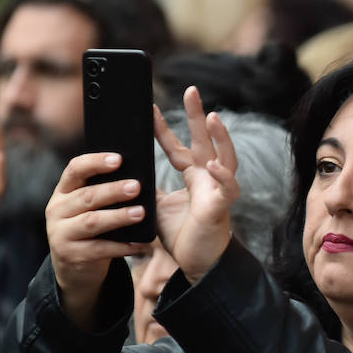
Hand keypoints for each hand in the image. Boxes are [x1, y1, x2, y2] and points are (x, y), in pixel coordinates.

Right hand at [46, 155, 152, 328]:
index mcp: (63, 192)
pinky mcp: (71, 256)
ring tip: (141, 213)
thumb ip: (104, 192)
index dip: (96, 162)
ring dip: (118, 217)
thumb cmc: (90, 230)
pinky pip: (100, 249)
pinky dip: (121, 246)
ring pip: (92, 221)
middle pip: (87, 196)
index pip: (75, 169)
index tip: (119, 159)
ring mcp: (61, 234)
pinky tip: (139, 243)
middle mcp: (57, 210)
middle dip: (113, 190)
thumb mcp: (88, 208)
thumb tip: (137, 176)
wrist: (73, 268)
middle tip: (137, 186)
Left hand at [153, 86, 241, 282]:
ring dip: (220, 137)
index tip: (148, 109)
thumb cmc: (182, 235)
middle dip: (198, 115)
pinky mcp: (222, 206)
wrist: (196, 264)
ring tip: (212, 117)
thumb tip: (125, 173)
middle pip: (204, 140)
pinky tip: (214, 165)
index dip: (162, 128)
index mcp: (192, 176)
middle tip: (191, 89)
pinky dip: (222, 175)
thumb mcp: (157, 206)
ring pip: (225, 157)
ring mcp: (217, 190)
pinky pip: (227, 187)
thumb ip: (147, 187)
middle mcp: (207, 177)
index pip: (175, 146)